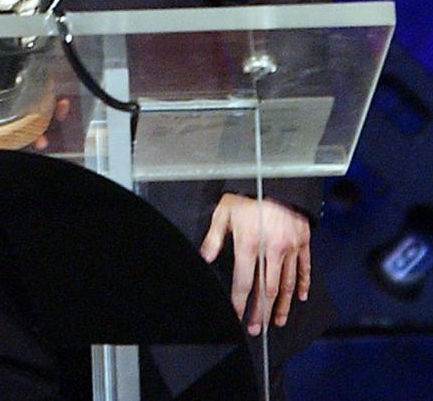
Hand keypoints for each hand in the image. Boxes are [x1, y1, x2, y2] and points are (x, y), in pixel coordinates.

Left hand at [199, 193, 310, 335]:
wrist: (277, 179)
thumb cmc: (247, 194)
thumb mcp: (224, 212)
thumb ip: (214, 237)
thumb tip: (204, 256)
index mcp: (249, 243)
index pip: (244, 281)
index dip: (240, 301)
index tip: (237, 315)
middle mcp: (271, 250)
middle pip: (266, 289)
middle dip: (260, 311)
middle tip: (257, 328)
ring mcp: (289, 248)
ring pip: (286, 284)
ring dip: (282, 305)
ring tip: (277, 321)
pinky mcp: (302, 242)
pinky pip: (304, 268)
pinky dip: (302, 284)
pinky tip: (299, 297)